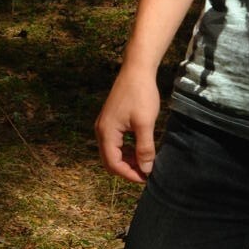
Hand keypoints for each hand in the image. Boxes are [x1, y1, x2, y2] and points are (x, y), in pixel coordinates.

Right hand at [94, 64, 159, 184]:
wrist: (137, 70)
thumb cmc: (141, 94)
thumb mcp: (145, 123)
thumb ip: (145, 148)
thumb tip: (146, 169)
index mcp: (106, 132)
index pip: (113, 164)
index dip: (129, 174)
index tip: (146, 178)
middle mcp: (101, 130)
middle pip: (110, 160)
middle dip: (127, 169)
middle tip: (146, 173)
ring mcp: (105, 125)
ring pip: (113, 152)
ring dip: (128, 159)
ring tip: (146, 161)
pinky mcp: (112, 120)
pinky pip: (116, 142)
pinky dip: (127, 149)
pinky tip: (141, 148)